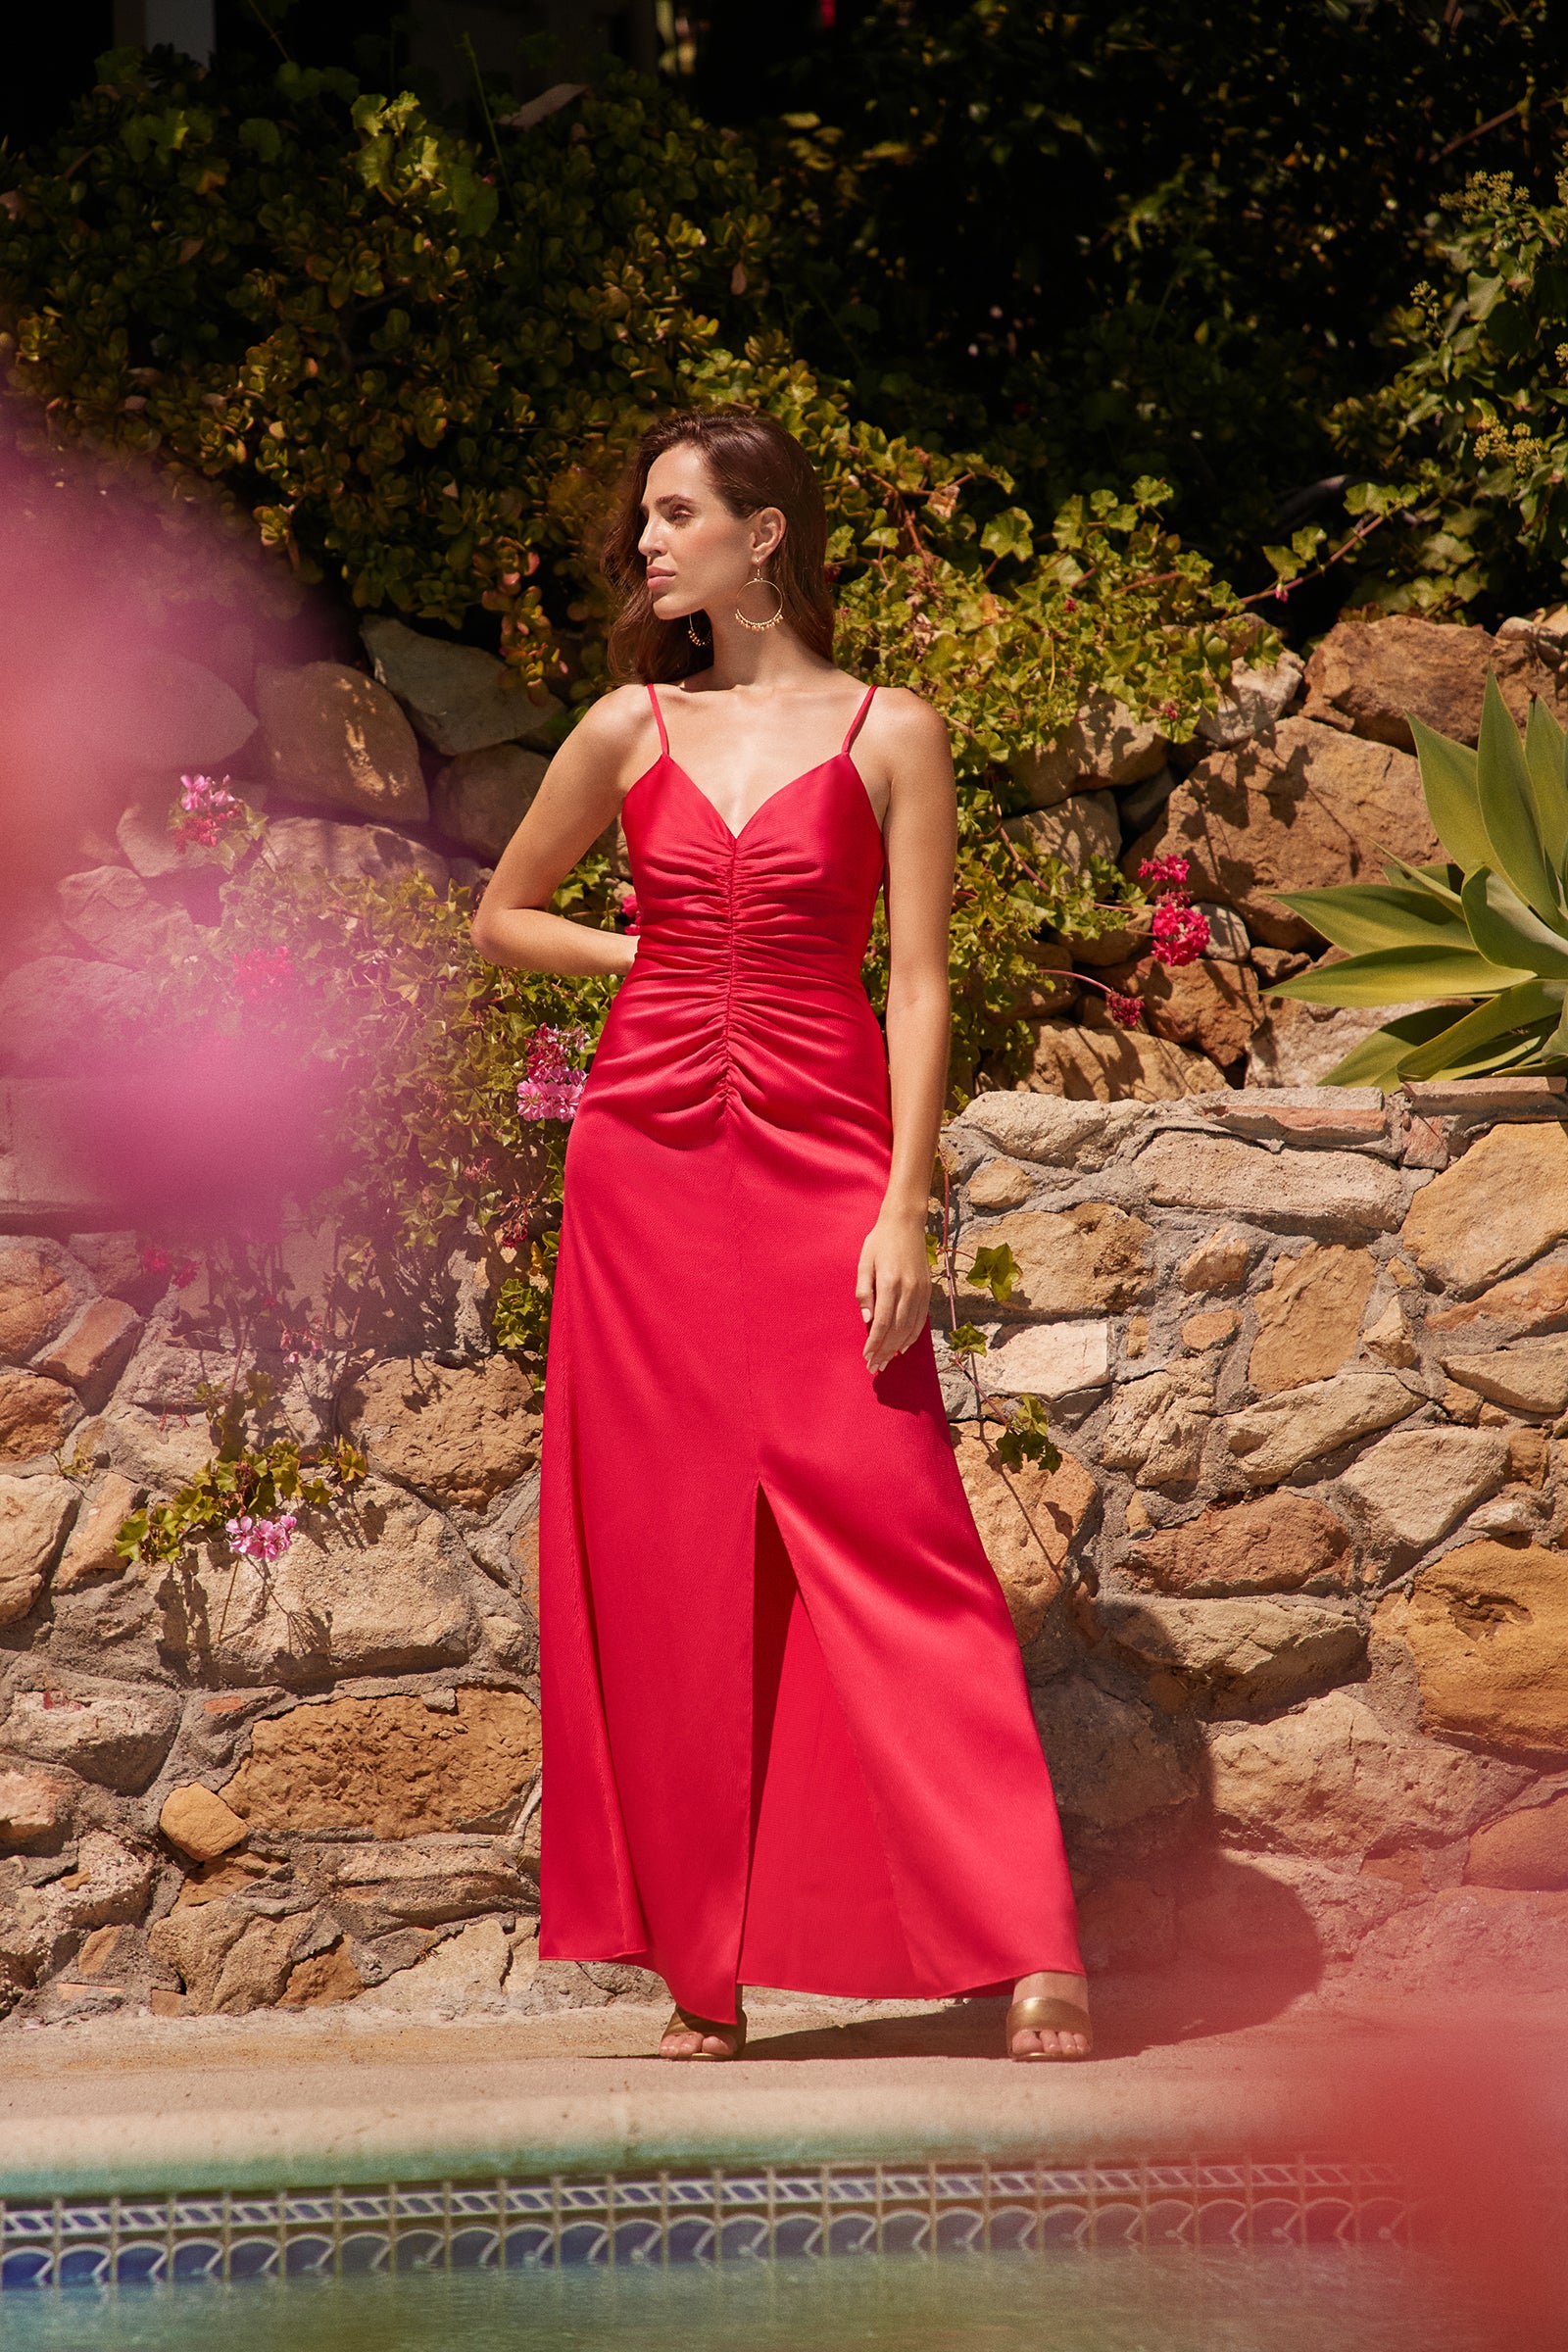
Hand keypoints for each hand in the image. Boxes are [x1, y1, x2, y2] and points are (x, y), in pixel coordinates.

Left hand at [855, 1211, 931, 1375]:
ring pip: (911, 1328)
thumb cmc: (879, 1241)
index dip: (874, 1343)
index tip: (867, 1357)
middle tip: (875, 1367)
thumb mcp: (864, 1263)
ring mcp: (921, 1291)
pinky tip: (903, 1347)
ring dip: (898, 1348)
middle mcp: (908, 1289)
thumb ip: (864, 1292)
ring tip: (887, 1362)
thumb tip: (867, 1320)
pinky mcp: (928, 1290)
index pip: (882, 1323)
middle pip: (897, 1330)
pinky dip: (912, 1336)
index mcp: (889, 1282)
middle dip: (885, 1352)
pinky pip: (921, 1319)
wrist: (905, 1223)